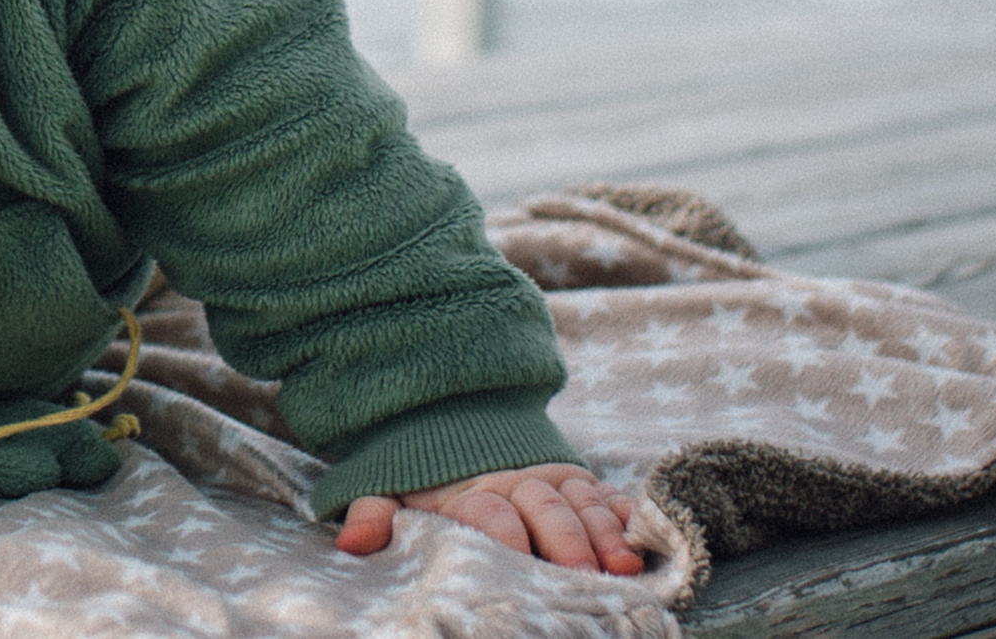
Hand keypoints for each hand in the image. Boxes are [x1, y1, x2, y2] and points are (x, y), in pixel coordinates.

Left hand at [336, 463, 642, 574]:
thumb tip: (352, 543)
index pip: (487, 511)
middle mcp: (514, 484)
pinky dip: (627, 517)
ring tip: (622, 565)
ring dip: (603, 532)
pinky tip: (643, 540)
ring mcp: (550, 481)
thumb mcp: (391, 491)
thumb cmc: (423, 479)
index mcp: (468, 492)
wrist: (453, 424)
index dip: (501, 532)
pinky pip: (608, 497)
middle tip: (583, 573)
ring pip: (581, 503)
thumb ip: (374, 515)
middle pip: (543, 507)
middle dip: (564, 538)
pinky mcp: (578, 483)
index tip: (514, 556)